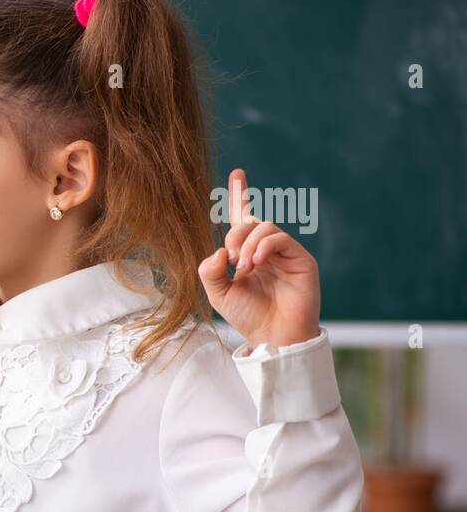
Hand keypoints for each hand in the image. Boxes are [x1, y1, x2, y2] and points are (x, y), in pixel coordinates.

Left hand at [198, 168, 321, 349]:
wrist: (272, 337)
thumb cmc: (248, 316)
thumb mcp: (218, 294)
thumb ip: (210, 271)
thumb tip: (218, 251)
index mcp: (247, 253)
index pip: (243, 218)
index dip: (240, 195)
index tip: (237, 174)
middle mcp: (266, 249)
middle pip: (250, 220)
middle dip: (235, 234)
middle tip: (231, 260)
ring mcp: (285, 253)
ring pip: (264, 227)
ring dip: (247, 244)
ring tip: (242, 269)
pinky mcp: (301, 260)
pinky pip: (280, 239)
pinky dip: (263, 247)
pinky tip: (255, 263)